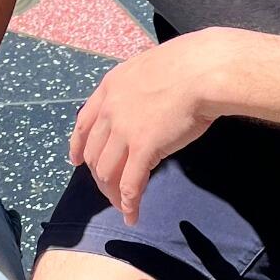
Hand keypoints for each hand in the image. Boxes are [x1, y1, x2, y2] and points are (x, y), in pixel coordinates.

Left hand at [69, 35, 225, 224]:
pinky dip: (130, 203)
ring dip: (112, 193)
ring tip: (122, 206)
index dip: (78, 146)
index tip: (77, 161)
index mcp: (110, 87)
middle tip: (109, 190)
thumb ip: (139, 89)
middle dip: (99, 176)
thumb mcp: (150, 69)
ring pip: (107, 172)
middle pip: (94, 153)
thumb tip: (148, 103)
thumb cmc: (189, 65)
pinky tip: (133, 215)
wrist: (203, 70)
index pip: (83, 123)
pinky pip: (130, 184)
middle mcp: (110, 110)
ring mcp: (124, 130)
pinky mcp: (144, 149)